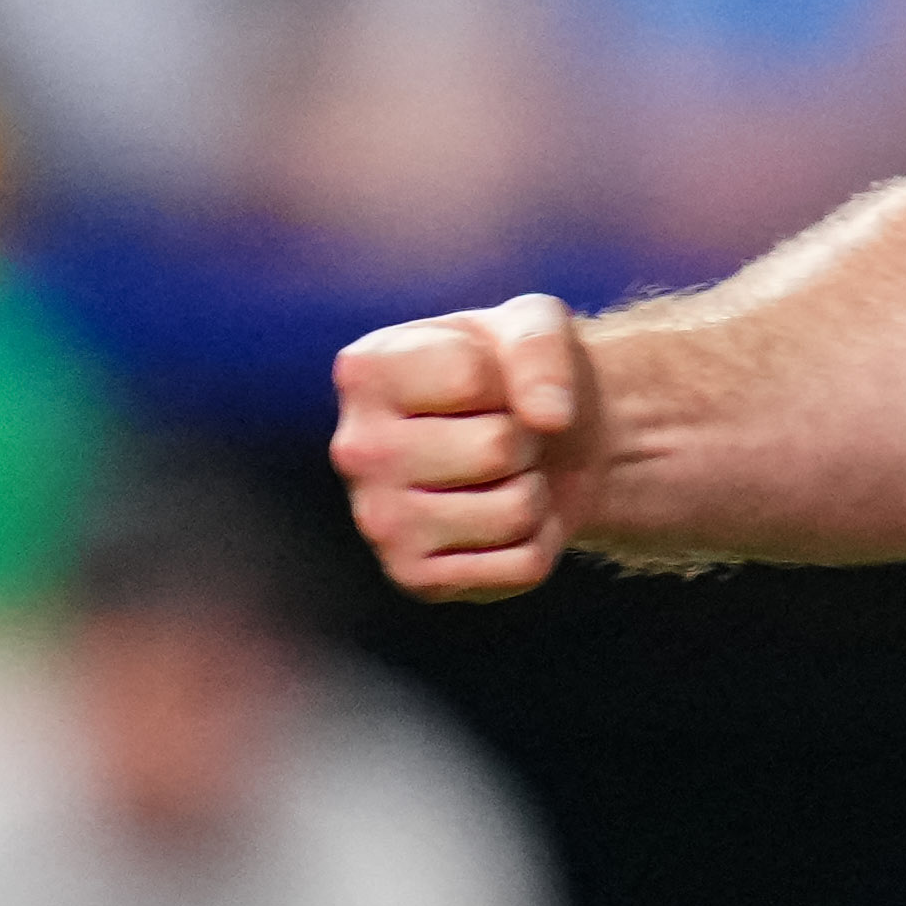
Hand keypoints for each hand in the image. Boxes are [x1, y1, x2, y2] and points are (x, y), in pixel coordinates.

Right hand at [330, 294, 595, 600]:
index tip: (494, 379)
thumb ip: (542, 348)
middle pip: (496, 448)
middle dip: (527, 438)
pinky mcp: (415, 579)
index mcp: (365, 370)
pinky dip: (539, 540)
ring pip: (515, 511)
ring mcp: (378, 523)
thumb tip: (550, 417)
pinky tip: (501, 520)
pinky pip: (524, 566)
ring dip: (535, 489)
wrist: (536, 438)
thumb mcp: (534, 326)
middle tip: (502, 433)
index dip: (513, 377)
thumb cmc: (517, 373)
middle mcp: (354, 448)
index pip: (472, 378)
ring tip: (503, 474)